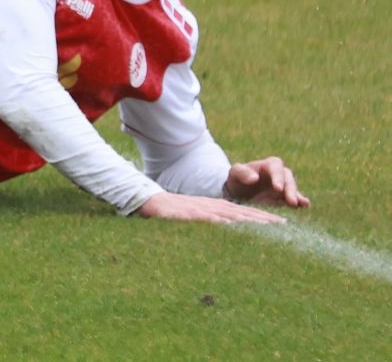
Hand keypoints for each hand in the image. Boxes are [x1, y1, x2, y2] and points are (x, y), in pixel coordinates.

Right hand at [137, 191, 287, 224]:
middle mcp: (214, 207)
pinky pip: (207, 218)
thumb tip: (232, 234)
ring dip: (249, 220)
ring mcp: (203, 210)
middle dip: (264, 219)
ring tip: (266, 226)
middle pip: (244, 213)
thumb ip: (215, 223)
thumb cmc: (176, 213)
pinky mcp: (190, 215)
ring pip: (230, 215)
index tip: (285, 224)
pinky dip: (220, 222)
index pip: (246, 213)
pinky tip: (230, 225)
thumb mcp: (200, 217)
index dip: (265, 218)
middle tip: (285, 225)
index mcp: (218, 208)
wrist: (151, 202)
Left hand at [223, 157, 308, 208]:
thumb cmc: (235, 179)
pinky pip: (294, 199)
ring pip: (293, 189)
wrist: (236, 192)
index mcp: (266, 165)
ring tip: (303, 204)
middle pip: (288, 178)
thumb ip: (242, 173)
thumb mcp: (234, 173)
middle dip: (290, 189)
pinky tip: (305, 206)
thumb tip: (255, 178)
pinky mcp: (284, 198)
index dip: (278, 177)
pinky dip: (300, 202)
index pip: (276, 167)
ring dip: (297, 196)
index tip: (277, 188)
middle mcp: (277, 175)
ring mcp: (282, 187)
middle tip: (291, 201)